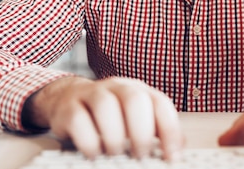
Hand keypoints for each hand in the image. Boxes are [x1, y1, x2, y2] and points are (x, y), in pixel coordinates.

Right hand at [22, 76, 182, 159]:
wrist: (67, 99)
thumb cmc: (108, 116)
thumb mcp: (134, 119)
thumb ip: (156, 131)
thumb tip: (177, 152)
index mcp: (138, 90)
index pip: (160, 103)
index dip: (169, 131)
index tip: (171, 157)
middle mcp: (117, 87)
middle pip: (135, 99)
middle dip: (141, 132)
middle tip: (140, 155)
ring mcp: (91, 94)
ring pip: (106, 106)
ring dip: (114, 136)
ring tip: (115, 153)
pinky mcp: (68, 107)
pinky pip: (79, 120)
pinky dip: (89, 142)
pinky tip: (94, 152)